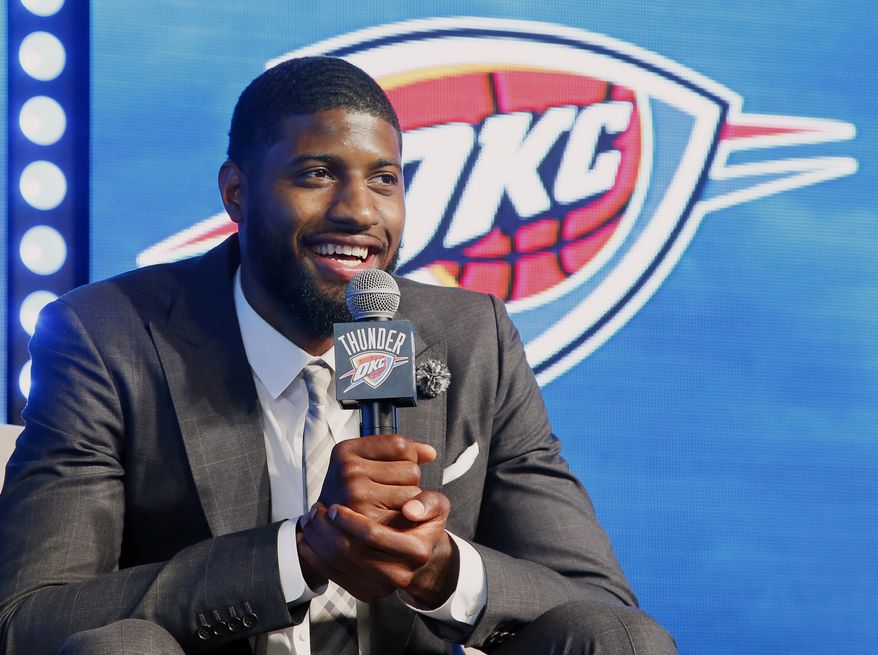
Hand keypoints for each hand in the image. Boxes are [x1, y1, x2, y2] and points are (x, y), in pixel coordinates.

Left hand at [298, 490, 457, 605]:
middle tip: (315, 510)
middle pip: (350, 551)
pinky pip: (334, 576)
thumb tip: (410, 509)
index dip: (348, 520)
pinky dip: (315, 558)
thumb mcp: (438, 508)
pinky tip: (308, 541)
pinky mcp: (366, 594)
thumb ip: (429, 502)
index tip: (334, 507)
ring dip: (318, 541)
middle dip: (326, 529)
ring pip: (338, 564)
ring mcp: (382, 587)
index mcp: (416, 551)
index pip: (373, 535)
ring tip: (310, 521)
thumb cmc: (424, 526)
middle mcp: (399, 574)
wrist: (420, 556)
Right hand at [317, 434, 435, 526]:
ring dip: (408, 501)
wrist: (328, 529)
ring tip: (385, 504)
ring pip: (414, 493)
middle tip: (384, 491)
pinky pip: (409, 514)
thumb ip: (398, 452)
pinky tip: (389, 518)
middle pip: (411, 469)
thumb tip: (429, 453)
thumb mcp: (364, 462)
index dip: (406, 457)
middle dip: (406, 481)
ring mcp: (357, 496)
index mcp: (346, 451)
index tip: (392, 467)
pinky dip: (406, 518)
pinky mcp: (369, 521)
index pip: (401, 445)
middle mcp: (349, 471)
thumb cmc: (350, 492)